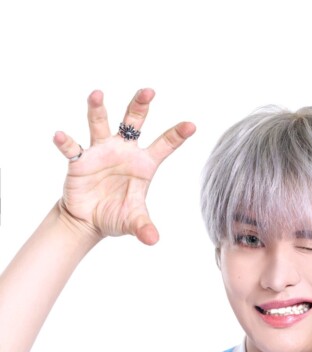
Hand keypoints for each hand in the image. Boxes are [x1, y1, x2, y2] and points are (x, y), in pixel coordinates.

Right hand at [53, 89, 195, 244]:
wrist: (89, 221)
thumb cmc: (116, 216)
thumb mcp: (133, 222)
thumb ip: (144, 227)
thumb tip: (152, 240)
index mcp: (144, 164)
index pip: (164, 145)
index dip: (177, 135)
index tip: (192, 126)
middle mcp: (123, 151)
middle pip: (133, 122)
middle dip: (140, 106)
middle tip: (148, 91)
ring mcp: (101, 152)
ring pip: (100, 124)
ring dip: (97, 109)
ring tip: (97, 94)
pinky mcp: (80, 160)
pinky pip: (72, 148)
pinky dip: (66, 142)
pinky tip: (60, 136)